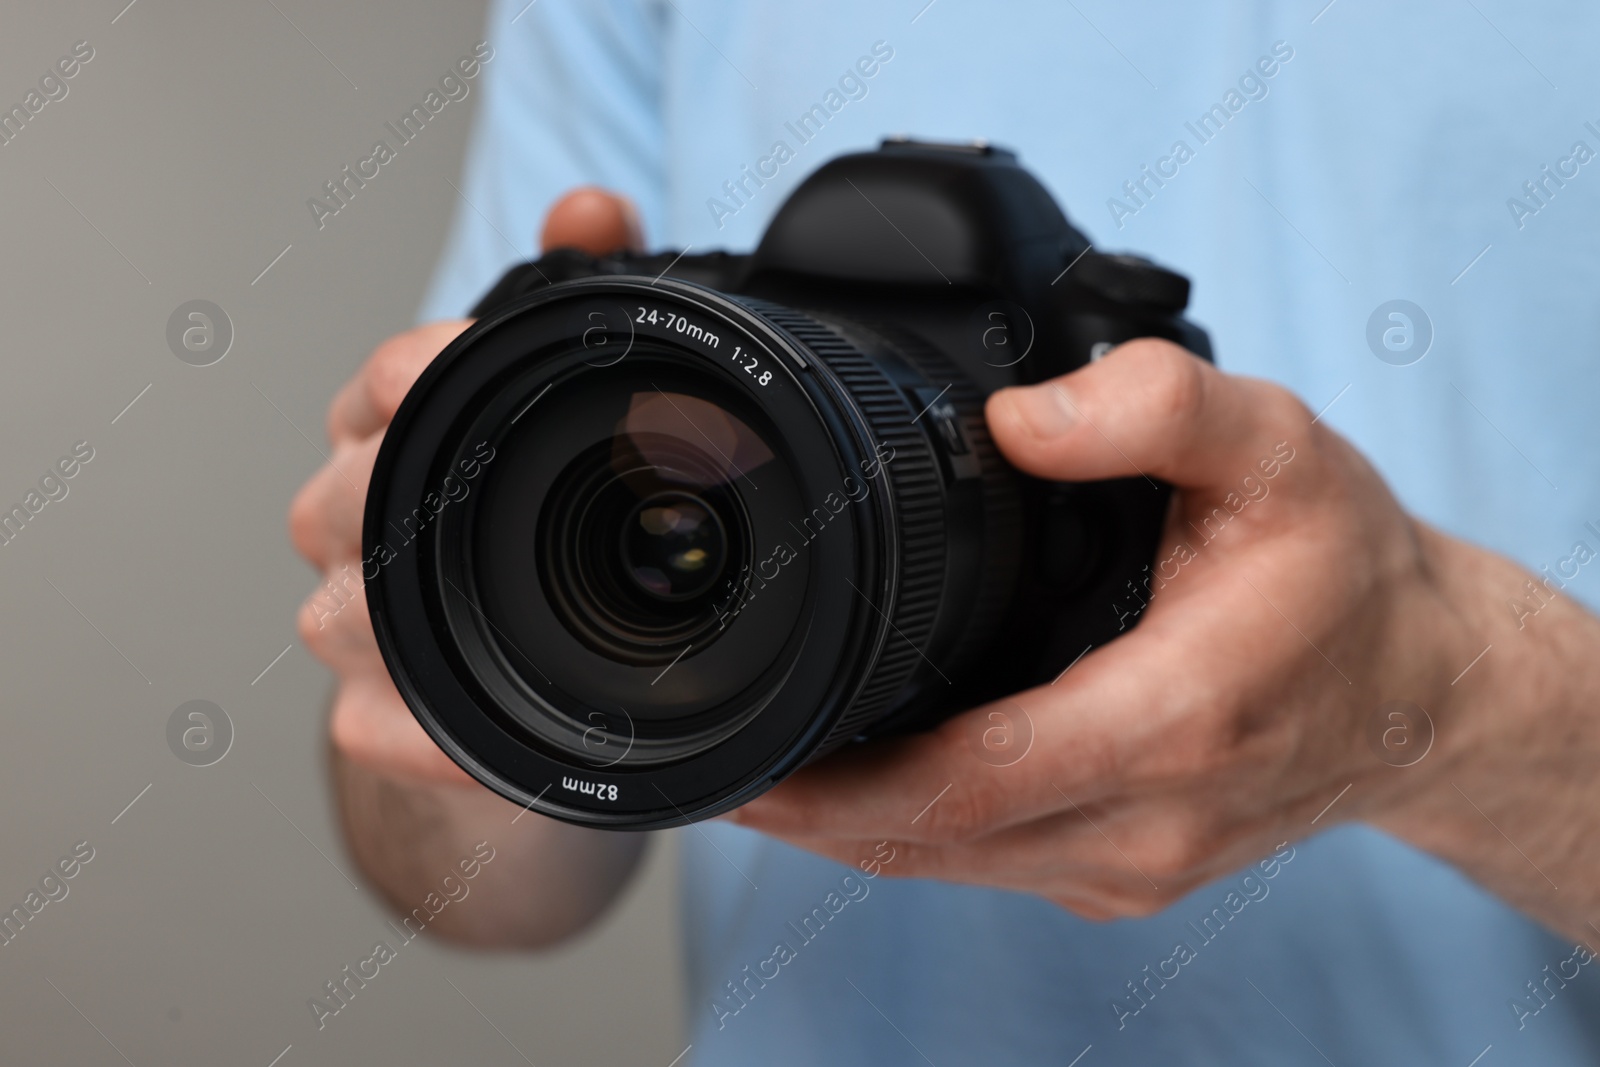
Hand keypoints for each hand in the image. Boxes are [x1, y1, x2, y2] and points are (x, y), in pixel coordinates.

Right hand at [291, 187, 643, 784]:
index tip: (496, 385)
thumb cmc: (546, 518)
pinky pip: (374, 724)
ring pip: (339, 612)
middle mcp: (353, 518)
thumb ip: (582, 288)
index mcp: (393, 427)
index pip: (388, 381)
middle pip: (344, 495)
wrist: (535, 671)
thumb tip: (592, 208)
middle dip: (428, 496)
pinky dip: (434, 731)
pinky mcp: (373, 717)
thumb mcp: (571, 399)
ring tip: (524, 613)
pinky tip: (499, 719)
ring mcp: (351, 624)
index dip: (434, 376)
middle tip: (541, 511)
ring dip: (424, 612)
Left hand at [732, 340, 1517, 921]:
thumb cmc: (1345, 572)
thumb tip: (1016, 419)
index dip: (837, 786)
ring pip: (951, 866)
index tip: (743, 765)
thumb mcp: (1274, 448)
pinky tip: (864, 789)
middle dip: (810, 813)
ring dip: (849, 829)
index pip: (965, 782)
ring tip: (765, 772)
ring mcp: (1136, 865)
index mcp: (1170, 722)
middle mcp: (1146, 821)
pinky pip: (990, 866)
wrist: (1425, 684)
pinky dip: (913, 834)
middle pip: (932, 840)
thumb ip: (1152, 406)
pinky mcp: (1129, 877)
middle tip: (716, 760)